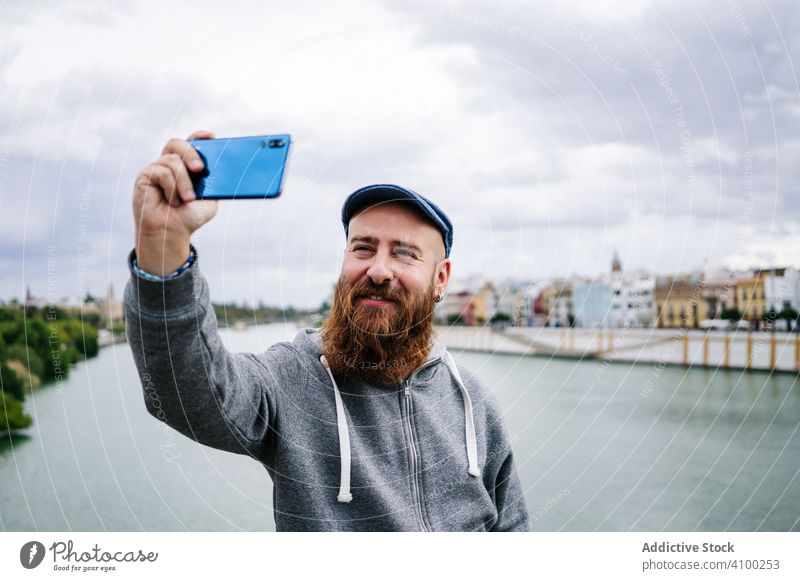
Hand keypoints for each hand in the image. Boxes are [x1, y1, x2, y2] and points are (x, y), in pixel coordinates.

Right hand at [133, 130, 218, 274]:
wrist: (171, 232)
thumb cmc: (189, 217)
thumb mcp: (209, 199)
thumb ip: (213, 182)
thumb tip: (220, 169)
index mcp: (186, 167)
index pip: (191, 144)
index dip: (199, 136)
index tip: (212, 136)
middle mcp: (170, 164)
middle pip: (177, 144)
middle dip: (191, 153)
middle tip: (200, 169)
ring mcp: (156, 169)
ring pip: (172, 160)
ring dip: (183, 182)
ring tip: (187, 199)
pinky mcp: (145, 176)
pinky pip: (162, 171)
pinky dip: (172, 187)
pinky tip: (172, 201)